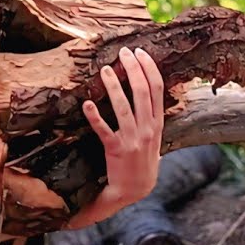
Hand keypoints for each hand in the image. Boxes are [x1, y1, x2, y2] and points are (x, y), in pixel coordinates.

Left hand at [84, 47, 165, 211]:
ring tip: (105, 69)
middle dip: (133, 69)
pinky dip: (95, 116)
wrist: (133, 191)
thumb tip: (151, 97)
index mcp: (158, 124)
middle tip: (123, 53)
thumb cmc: (143, 164)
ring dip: (114, 86)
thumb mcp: (156, 140)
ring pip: (124, 107)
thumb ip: (153, 120)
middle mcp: (148, 129)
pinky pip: (104, 130)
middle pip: (143, 92)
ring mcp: (133, 140)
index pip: (158, 89)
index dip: (149, 68)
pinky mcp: (116, 150)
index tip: (140, 53)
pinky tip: (87, 103)